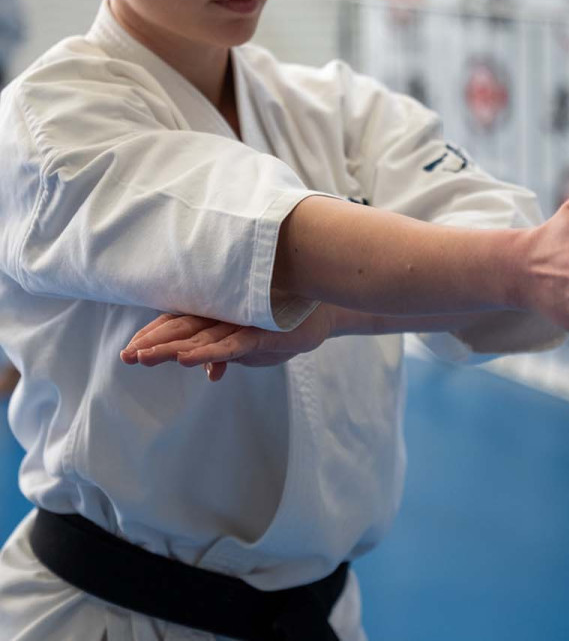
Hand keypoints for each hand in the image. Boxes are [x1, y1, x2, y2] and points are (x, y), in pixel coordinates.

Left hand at [120, 302, 334, 381]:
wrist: (323, 313)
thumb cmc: (284, 324)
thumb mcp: (252, 346)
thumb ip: (228, 355)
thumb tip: (212, 374)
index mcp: (220, 313)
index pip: (180, 322)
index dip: (155, 334)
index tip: (130, 350)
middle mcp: (226, 313)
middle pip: (182, 327)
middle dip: (153, 341)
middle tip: (126, 356)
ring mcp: (242, 322)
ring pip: (199, 334)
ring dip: (170, 346)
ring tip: (143, 358)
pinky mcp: (260, 334)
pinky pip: (229, 344)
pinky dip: (207, 352)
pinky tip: (186, 359)